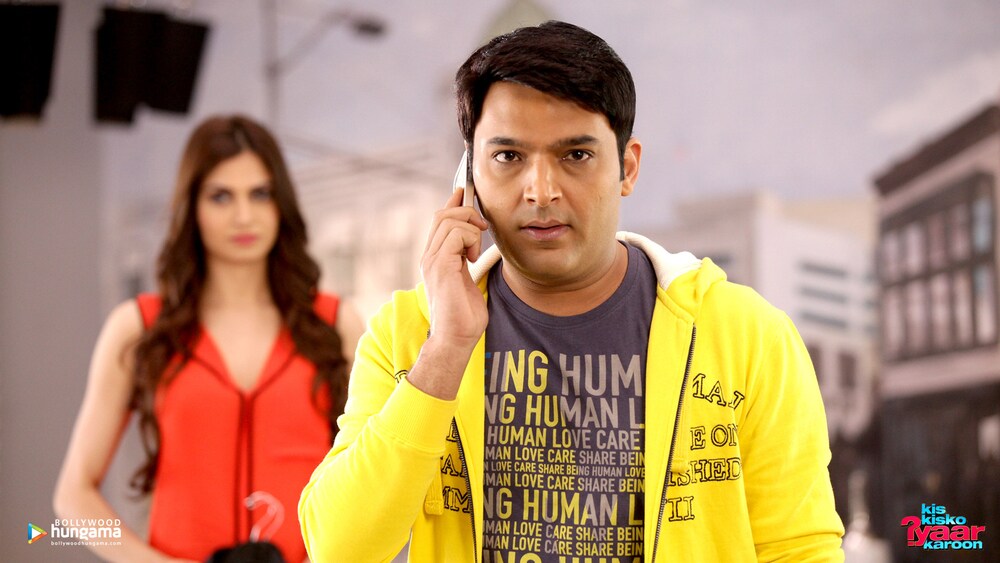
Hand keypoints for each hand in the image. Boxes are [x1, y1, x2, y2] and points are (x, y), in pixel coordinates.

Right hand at [421, 188, 488, 345]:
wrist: (456, 338)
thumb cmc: (464, 315)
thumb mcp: (465, 279)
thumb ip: (465, 258)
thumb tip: (474, 240)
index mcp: (434, 258)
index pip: (439, 220)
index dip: (453, 203)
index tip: (465, 193)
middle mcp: (428, 257)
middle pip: (442, 215)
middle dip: (466, 213)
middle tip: (482, 229)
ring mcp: (431, 261)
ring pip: (449, 221)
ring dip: (471, 230)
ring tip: (476, 253)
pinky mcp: (440, 267)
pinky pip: (455, 235)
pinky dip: (469, 240)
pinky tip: (472, 259)